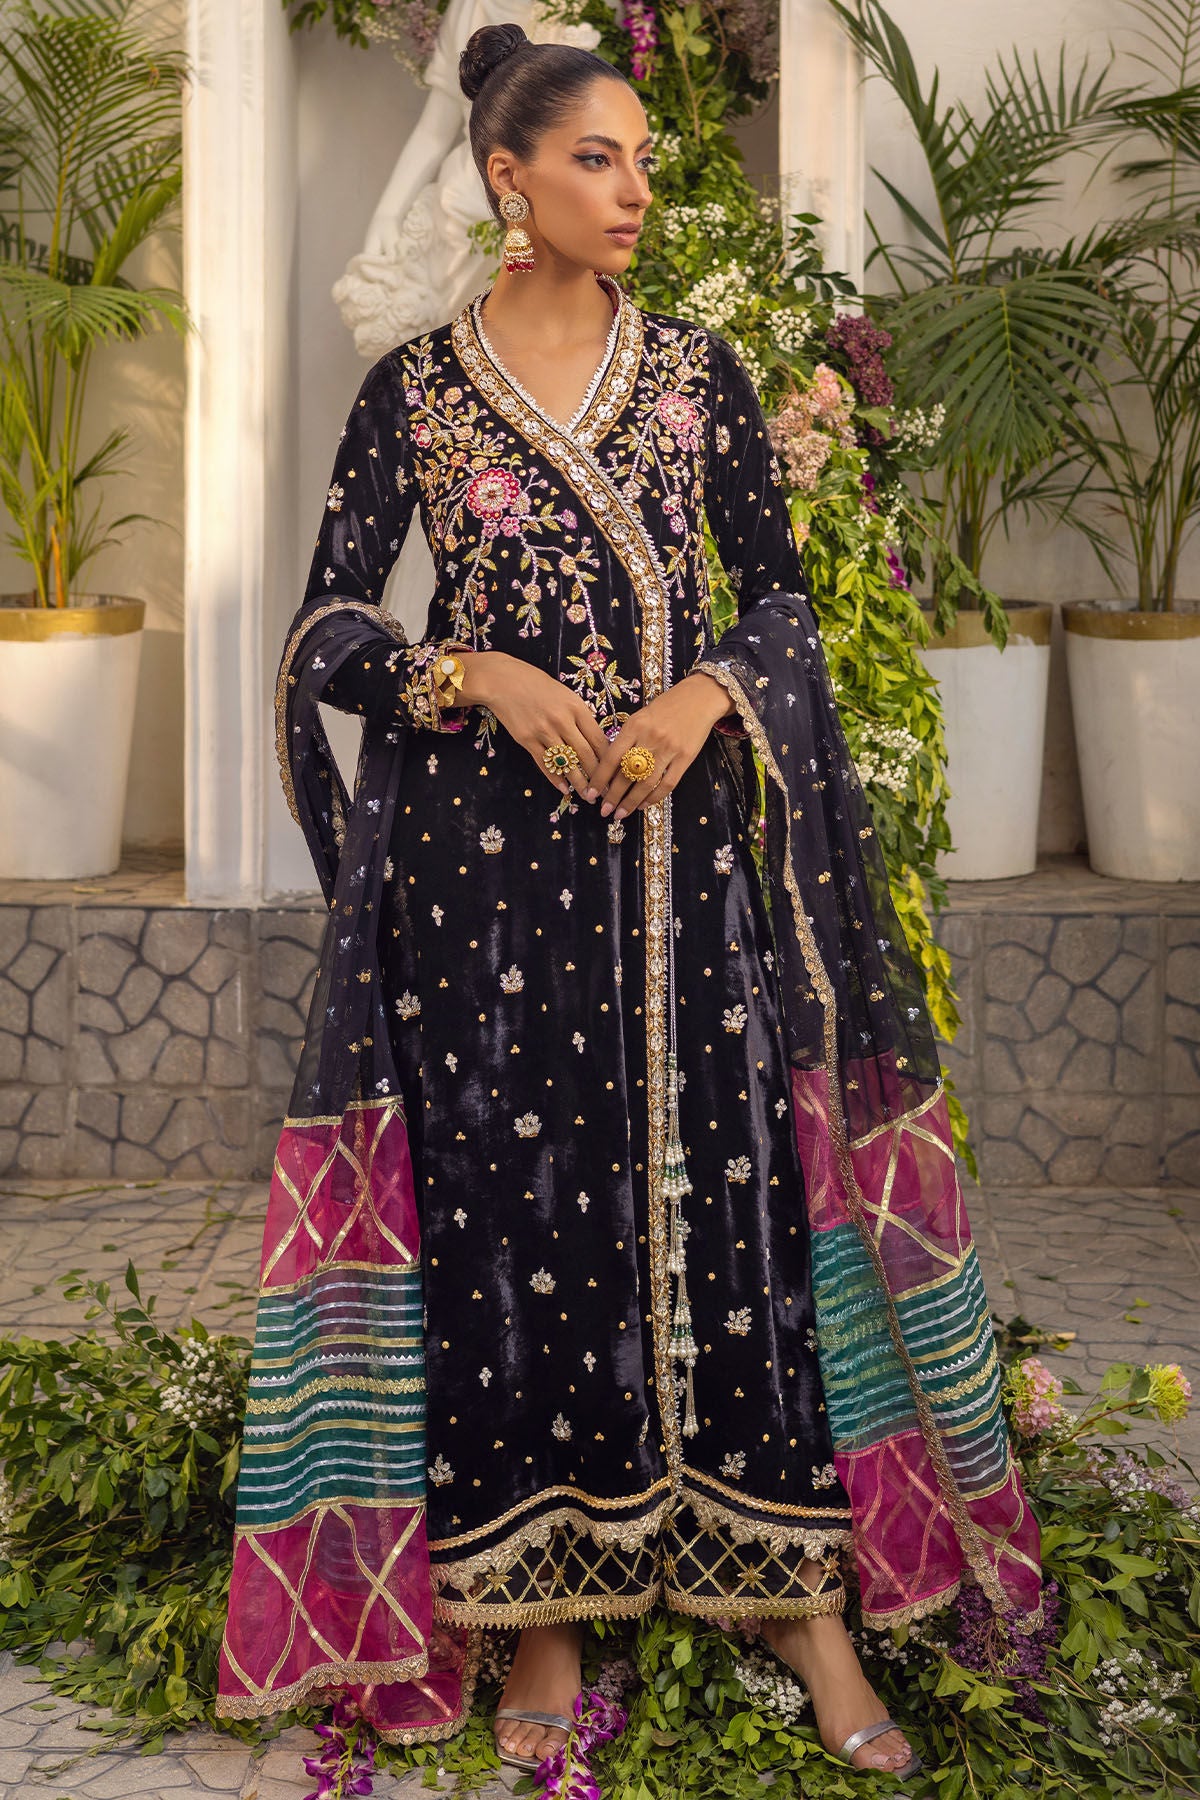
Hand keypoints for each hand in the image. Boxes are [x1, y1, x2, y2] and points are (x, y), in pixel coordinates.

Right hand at [469, 652, 611, 801]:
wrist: (503, 681)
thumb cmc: (536, 684)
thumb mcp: (565, 694)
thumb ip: (579, 716)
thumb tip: (595, 740)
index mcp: (576, 707)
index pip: (598, 739)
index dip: (608, 759)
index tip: (615, 772)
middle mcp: (562, 720)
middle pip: (586, 754)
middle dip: (597, 777)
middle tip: (605, 791)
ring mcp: (543, 731)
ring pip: (567, 763)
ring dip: (579, 782)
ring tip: (588, 796)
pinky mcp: (527, 740)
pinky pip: (545, 764)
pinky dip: (556, 779)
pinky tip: (564, 788)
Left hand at [585, 671, 732, 819]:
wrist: (699, 698)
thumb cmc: (666, 707)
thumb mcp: (641, 717)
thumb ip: (627, 739)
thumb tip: (610, 769)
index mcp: (634, 726)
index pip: (611, 758)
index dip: (599, 779)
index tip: (590, 794)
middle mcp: (650, 738)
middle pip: (626, 774)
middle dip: (613, 796)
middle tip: (604, 811)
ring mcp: (669, 749)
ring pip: (645, 783)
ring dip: (631, 802)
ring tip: (621, 814)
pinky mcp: (685, 757)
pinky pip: (668, 784)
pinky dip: (654, 797)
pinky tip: (643, 805)